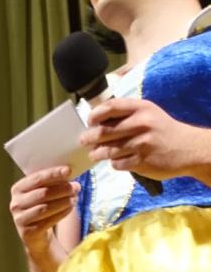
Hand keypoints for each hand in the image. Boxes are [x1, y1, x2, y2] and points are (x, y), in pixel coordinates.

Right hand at [9, 166, 79, 251]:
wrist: (35, 233)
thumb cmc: (42, 207)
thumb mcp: (43, 192)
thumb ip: (51, 182)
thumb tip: (68, 173)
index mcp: (18, 189)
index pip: (37, 178)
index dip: (53, 174)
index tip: (68, 171)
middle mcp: (15, 203)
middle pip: (43, 193)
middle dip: (62, 189)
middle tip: (76, 188)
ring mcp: (20, 219)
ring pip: (46, 208)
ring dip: (63, 202)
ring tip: (74, 198)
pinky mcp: (27, 232)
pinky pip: (48, 221)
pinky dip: (61, 213)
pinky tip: (70, 208)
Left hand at [81, 97, 202, 178]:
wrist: (187, 149)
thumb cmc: (162, 129)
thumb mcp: (149, 113)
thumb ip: (127, 114)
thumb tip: (98, 121)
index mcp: (141, 108)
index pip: (110, 107)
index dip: (95, 115)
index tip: (89, 122)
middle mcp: (141, 124)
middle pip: (105, 132)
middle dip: (90, 138)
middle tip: (83, 141)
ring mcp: (141, 144)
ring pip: (109, 150)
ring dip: (98, 154)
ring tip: (94, 154)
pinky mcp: (142, 161)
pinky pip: (118, 164)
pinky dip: (114, 164)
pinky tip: (116, 161)